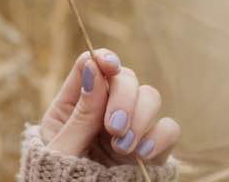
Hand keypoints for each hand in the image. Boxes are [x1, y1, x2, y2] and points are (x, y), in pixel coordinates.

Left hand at [38, 48, 179, 166]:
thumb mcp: (62, 148)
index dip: (103, 59)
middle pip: (126, 78)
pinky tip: (141, 155)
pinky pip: (169, 129)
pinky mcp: (152, 148)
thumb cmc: (59, 179)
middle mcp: (105, 109)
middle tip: (114, 127)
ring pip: (151, 97)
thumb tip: (95, 68)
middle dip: (124, 97)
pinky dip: (160, 137)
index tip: (109, 65)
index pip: (92, 65)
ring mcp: (131, 127)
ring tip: (122, 146)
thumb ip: (81, 113)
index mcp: (75, 103)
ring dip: (140, 118)